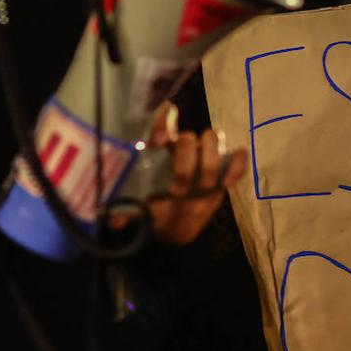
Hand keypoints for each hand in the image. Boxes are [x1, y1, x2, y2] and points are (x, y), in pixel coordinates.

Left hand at [110, 103, 248, 245]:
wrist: (177, 227)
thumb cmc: (156, 212)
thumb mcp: (141, 211)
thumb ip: (128, 213)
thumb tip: (111, 219)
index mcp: (162, 152)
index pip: (161, 123)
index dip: (162, 124)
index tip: (155, 143)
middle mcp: (185, 149)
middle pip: (188, 137)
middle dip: (184, 160)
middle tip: (178, 188)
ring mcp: (208, 158)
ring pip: (213, 139)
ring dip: (207, 164)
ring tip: (200, 188)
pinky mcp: (226, 171)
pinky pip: (238, 158)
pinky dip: (236, 166)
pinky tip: (226, 184)